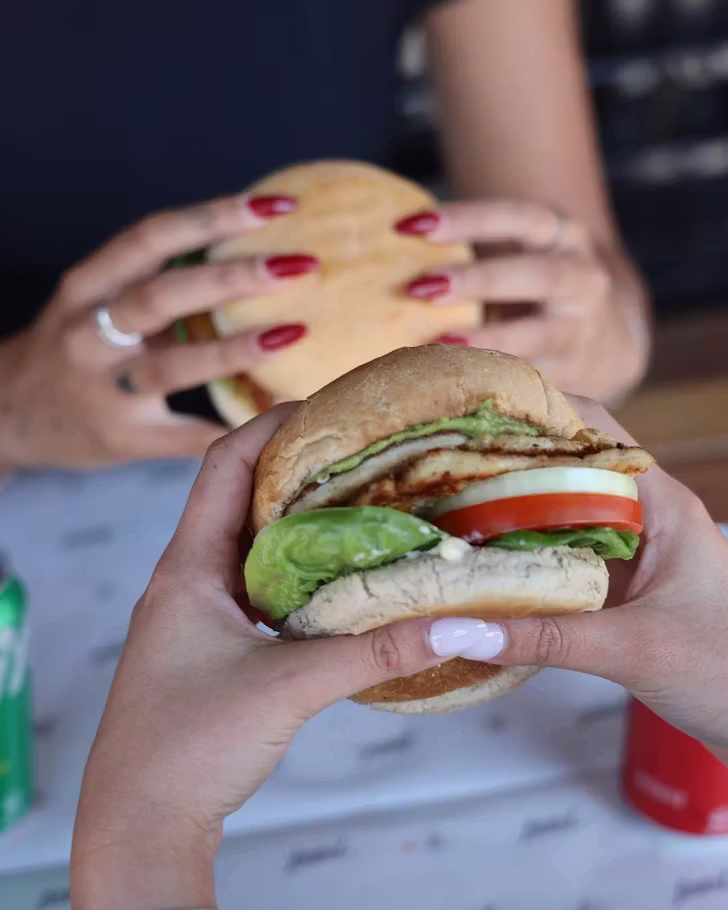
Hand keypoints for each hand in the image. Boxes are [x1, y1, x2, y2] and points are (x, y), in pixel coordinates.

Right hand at [0, 193, 315, 469]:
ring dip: (235, 349)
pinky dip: (228, 424)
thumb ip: (155, 284)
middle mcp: (88, 332)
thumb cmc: (71, 350)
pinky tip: (276, 415)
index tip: (272, 206)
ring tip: (292, 333)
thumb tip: (247, 258)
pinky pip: (183, 433)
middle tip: (297, 264)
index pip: (152, 238)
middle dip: (233, 277)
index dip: (212, 217)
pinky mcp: (119, 435)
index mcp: (88, 286)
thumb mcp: (95, 304)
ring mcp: (102, 387)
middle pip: (163, 295)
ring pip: (171, 364)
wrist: (10, 415)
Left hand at [71, 405, 450, 909]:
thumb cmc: (189, 748)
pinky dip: (300, 569)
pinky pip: (261, 585)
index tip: (329, 408)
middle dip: (298, 467)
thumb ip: (375, 652)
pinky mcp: (216, 642)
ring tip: (362, 502)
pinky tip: (344, 576)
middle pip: (242, 496)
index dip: (271, 426)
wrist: (140, 822)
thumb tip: (460, 624)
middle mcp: (189, 577)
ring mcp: (201, 610)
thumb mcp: (289, 688)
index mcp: (188, 567)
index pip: (223, 465)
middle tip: (363, 453)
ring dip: (301, 520)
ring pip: (254, 542)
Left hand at [396, 200, 650, 403]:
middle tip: (420, 288)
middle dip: (478, 281)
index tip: (409, 226)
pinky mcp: (576, 376)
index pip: (519, 217)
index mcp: (564, 237)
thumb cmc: (540, 289)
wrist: (615, 341)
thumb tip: (382, 251)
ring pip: (538, 335)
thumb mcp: (526, 255)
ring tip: (436, 347)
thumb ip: (477, 252)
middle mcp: (583, 279)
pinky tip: (455, 388)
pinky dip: (495, 382)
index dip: (467, 219)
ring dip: (486, 341)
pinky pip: (533, 380)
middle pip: (538, 274)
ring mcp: (582, 331)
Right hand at [427, 396, 727, 756]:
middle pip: (566, 467)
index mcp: (661, 504)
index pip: (595, 430)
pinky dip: (520, 554)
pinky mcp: (616, 587)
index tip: (474, 415)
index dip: (538, 411)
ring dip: (508, 511)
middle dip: (506, 462)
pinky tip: (480, 564)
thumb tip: (457, 628)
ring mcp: (628, 552)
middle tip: (439, 466)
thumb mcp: (635, 650)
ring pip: (559, 513)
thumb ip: (546, 638)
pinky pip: (559, 555)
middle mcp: (642, 516)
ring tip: (444, 508)